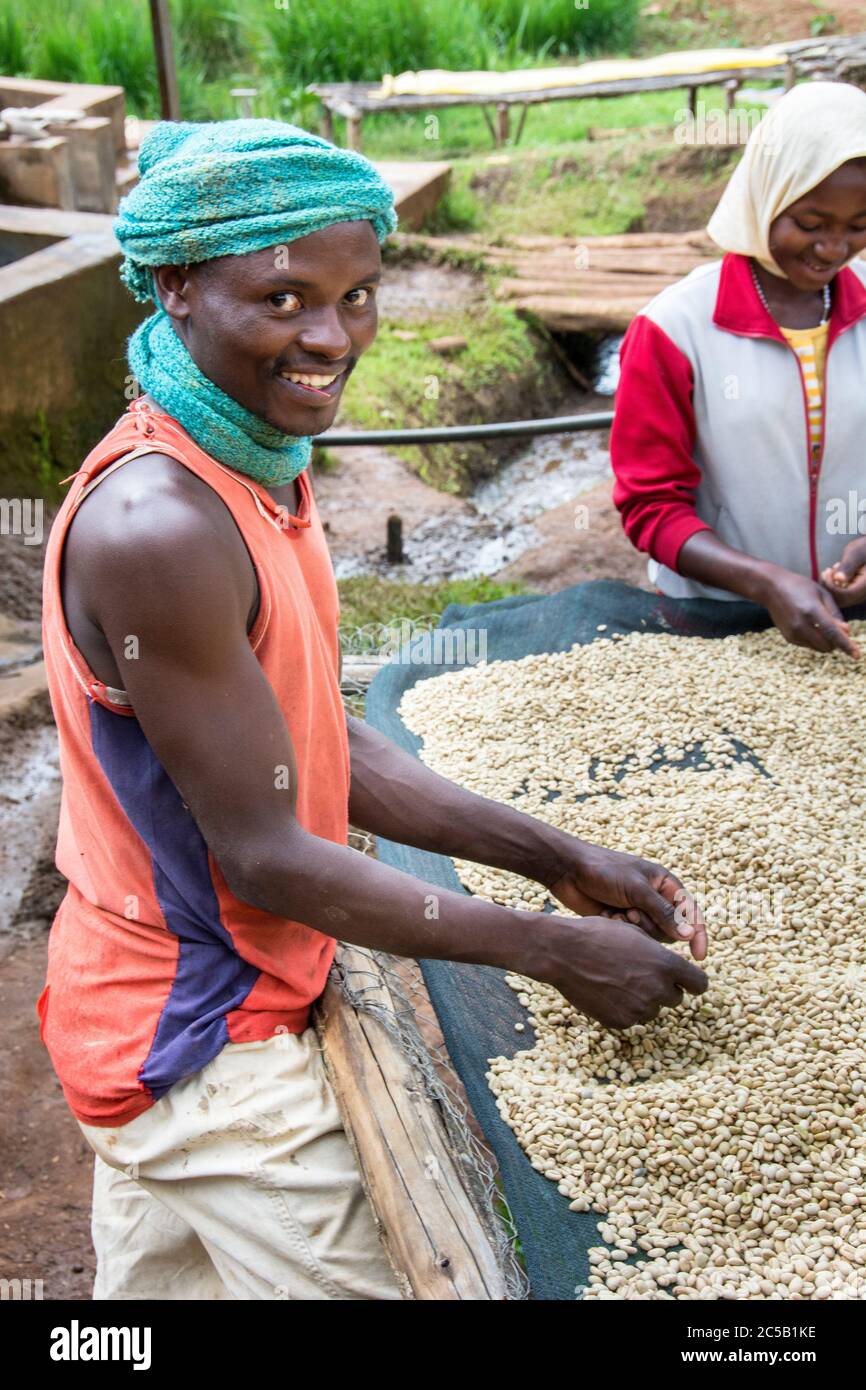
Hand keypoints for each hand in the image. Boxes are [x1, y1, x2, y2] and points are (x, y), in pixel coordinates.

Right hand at [539, 915, 707, 1030]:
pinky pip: (631, 1018)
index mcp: (666, 964)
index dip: (693, 982)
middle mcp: (657, 989)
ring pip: (652, 1010)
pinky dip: (623, 1009)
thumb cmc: (599, 935)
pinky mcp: (621, 1021)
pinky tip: (606, 991)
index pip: (699, 984)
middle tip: (641, 976)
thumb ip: (660, 953)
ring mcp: (639, 1008)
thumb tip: (676, 967)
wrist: (564, 952)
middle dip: (664, 989)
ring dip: (643, 1000)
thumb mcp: (635, 933)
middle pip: (675, 999)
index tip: (686, 982)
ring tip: (618, 981)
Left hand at [541, 836, 706, 960]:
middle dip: (651, 926)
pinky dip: (620, 929)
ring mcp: (638, 912)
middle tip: (631, 912)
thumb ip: (663, 912)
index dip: (698, 934)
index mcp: (665, 885)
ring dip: (635, 928)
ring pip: (651, 937)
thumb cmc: (604, 870)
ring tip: (618, 912)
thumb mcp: (636, 888)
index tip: (699, 956)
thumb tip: (689, 935)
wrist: (568, 871)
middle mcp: (655, 900)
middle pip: (670, 930)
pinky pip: (632, 938)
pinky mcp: (622, 923)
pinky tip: (606, 916)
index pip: (691, 912)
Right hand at [758, 567, 859, 657]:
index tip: (856, 656)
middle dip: (836, 642)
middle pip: (827, 645)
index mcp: (812, 610)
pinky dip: (814, 640)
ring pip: (818, 648)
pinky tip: (809, 625)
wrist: (771, 588)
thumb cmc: (800, 587)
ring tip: (821, 626)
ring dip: (826, 642)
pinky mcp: (788, 637)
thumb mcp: (822, 594)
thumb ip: (835, 613)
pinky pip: (808, 645)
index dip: (846, 645)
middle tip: (838, 631)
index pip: (833, 633)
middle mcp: (801, 625)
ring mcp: (793, 633)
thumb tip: (846, 632)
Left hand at [821, 538, 865, 608]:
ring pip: (842, 600)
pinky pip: (844, 596)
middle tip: (826, 571)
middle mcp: (865, 593)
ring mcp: (862, 595)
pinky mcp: (858, 593)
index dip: (831, 586)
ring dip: (832, 587)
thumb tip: (839, 579)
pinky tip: (835, 574)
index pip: (845, 595)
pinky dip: (836, 587)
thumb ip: (848, 565)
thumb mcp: (857, 551)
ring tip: (831, 570)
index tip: (827, 571)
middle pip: (843, 600)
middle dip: (830, 587)